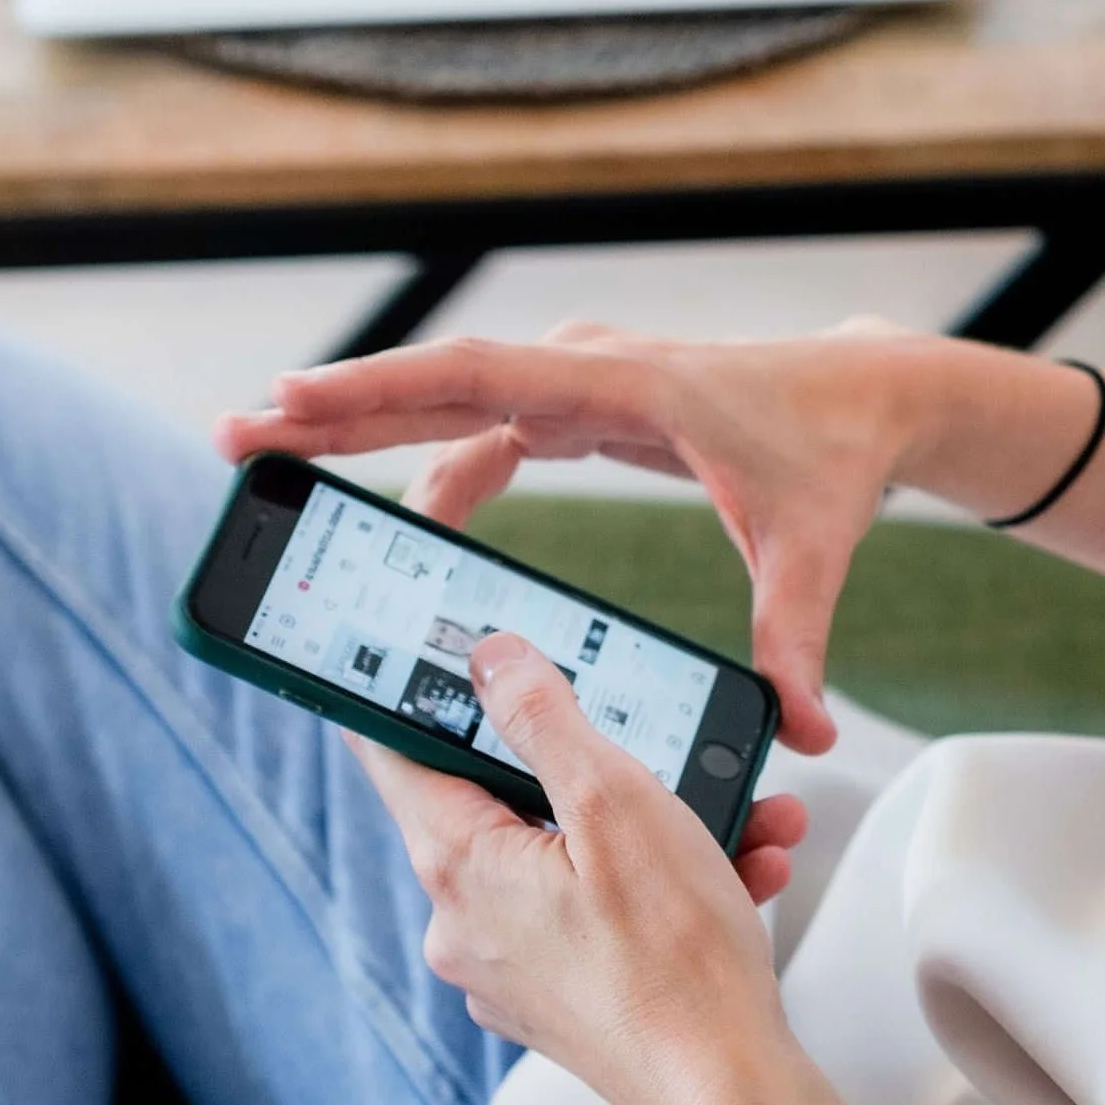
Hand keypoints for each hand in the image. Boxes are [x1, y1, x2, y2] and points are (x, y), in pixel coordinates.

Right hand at [218, 320, 954, 754]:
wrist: (868, 396)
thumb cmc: (833, 460)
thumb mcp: (812, 551)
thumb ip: (795, 640)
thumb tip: (800, 734)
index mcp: (626, 388)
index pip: (480, 376)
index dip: (381, 388)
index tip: (294, 398)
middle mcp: (587, 371)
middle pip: (436, 382)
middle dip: (333, 408)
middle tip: (236, 433)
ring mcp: (579, 383)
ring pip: (450, 401)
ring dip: (367, 428)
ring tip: (277, 461)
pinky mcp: (582, 405)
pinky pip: (486, 426)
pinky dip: (431, 457)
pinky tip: (395, 512)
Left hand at [359, 631, 889, 1104]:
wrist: (729, 1092)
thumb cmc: (674, 955)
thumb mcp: (613, 800)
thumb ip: (542, 716)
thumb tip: (489, 658)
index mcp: (458, 866)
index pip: (396, 750)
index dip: (415, 692)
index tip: (434, 653)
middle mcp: (465, 925)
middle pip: (507, 799)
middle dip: (601, 764)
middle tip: (665, 741)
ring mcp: (512, 970)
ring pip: (572, 857)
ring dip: (659, 825)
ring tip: (743, 815)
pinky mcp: (561, 1001)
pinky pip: (599, 913)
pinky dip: (663, 884)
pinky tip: (739, 871)